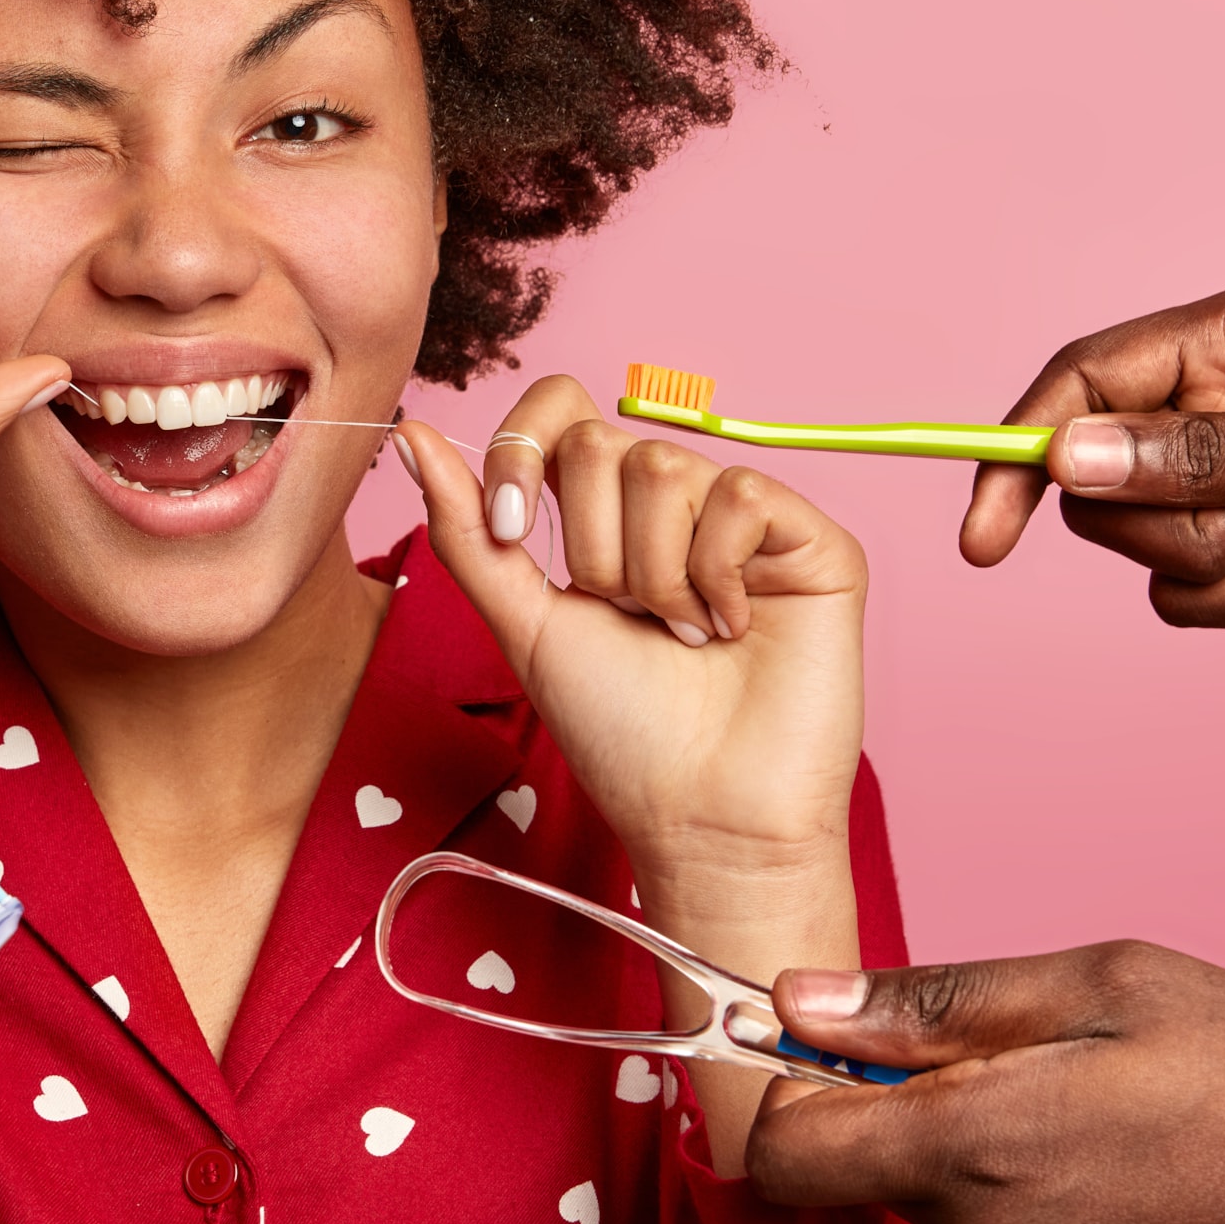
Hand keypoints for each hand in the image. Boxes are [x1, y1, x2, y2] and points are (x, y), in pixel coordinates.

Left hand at [397, 380, 867, 896]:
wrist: (701, 813)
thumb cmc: (619, 732)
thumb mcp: (522, 622)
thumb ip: (468, 530)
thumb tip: (412, 433)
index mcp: (605, 514)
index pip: (558, 410)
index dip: (523, 450)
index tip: (515, 531)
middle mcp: (677, 504)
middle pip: (600, 443)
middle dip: (590, 550)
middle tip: (628, 621)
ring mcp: (745, 517)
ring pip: (664, 467)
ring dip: (652, 575)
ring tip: (684, 638)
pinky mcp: (812, 538)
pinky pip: (740, 493)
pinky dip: (717, 573)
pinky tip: (735, 627)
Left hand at [742, 942, 1224, 1223]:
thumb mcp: (1105, 987)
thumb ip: (934, 1002)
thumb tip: (801, 1000)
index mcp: (973, 1149)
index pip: (784, 1154)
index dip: (792, 1095)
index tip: (839, 1053)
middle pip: (876, 1177)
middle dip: (920, 1116)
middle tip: (1040, 1067)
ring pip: (952, 1223)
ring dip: (991, 1171)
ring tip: (1116, 1127)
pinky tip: (1141, 1191)